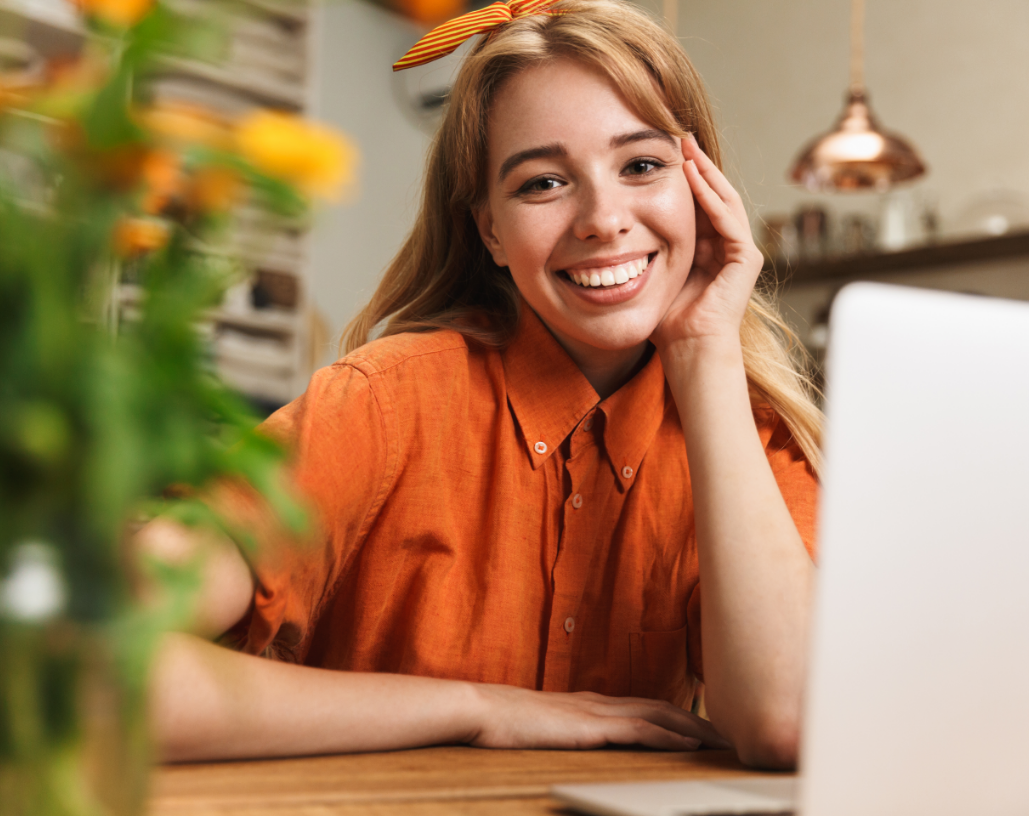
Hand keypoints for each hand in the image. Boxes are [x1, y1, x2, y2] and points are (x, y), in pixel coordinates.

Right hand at [467, 684, 729, 750]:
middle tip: (729, 734)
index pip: (646, 706)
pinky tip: (688, 745)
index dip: (678, 716)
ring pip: (659, 715)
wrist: (480, 709)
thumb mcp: (545, 726)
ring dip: (694, 727)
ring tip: (722, 740)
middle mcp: (600, 702)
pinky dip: (668, 737)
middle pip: (662, 707)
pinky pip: (639, 731)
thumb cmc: (505, 722)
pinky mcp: (589, 727)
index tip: (704, 728)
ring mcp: (596, 712)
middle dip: (698, 720)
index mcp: (591, 703)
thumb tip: (581, 740)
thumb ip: (568, 730)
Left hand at [651, 134, 764, 352]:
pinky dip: (710, 196)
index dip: (682, 175)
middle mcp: (728, 246)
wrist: (688, 349)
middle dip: (696, 164)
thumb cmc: (667, 320)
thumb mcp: (654, 272)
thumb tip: (617, 225)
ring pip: (723, 199)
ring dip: (704, 171)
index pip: (698, 202)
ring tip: (685, 147)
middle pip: (714, 193)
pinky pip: (728, 219)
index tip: (661, 151)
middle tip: (677, 135)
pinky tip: (694, 176)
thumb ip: (647, 247)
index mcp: (708, 248)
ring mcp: (741, 252)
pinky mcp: (746, 259)